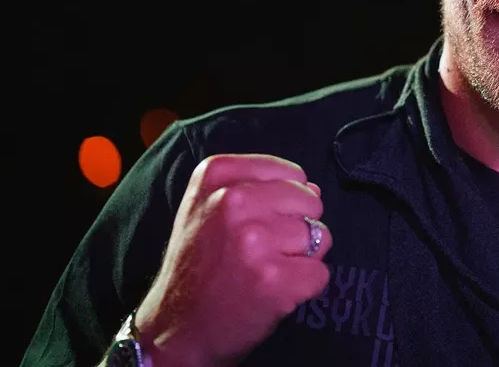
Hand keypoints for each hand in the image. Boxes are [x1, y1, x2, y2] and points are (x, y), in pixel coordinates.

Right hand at [132, 154, 332, 366]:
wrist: (174, 329)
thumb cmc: (199, 266)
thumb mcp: (206, 206)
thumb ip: (259, 187)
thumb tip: (314, 188)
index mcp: (216, 175)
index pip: (293, 173)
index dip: (285, 200)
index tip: (255, 223)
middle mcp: (232, 201)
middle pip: (311, 200)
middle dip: (297, 227)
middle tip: (260, 251)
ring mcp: (253, 240)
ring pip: (319, 236)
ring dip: (300, 258)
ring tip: (262, 271)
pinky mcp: (273, 279)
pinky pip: (320, 272)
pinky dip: (304, 286)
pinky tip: (270, 292)